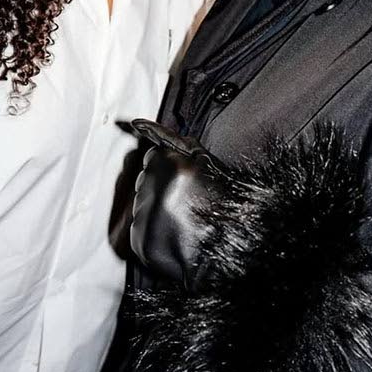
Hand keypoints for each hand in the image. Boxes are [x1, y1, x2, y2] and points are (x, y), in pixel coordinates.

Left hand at [130, 120, 221, 290]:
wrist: (233, 247)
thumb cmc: (226, 204)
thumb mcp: (207, 163)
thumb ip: (174, 141)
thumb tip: (140, 124)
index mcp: (173, 167)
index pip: (151, 158)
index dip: (167, 169)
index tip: (181, 181)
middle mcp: (157, 191)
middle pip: (145, 181)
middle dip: (159, 189)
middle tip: (186, 204)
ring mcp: (147, 218)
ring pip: (141, 205)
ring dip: (155, 211)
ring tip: (183, 221)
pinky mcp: (141, 242)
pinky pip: (138, 230)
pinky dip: (151, 233)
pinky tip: (174, 236)